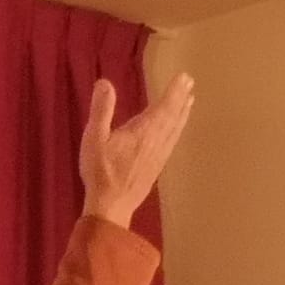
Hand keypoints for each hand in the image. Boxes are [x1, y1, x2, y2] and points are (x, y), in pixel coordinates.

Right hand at [79, 73, 194, 228]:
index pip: (163, 107)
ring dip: (182, 114)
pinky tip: (176, 130)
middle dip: (181, 99)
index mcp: (143, 132)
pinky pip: (172, 143)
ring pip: (175, 130)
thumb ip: (101, 110)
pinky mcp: (157, 167)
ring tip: (189, 101)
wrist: (111, 206)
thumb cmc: (100, 172)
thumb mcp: (94, 138)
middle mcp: (156, 142)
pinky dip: (177, 131)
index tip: (185, 77)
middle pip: (173, 117)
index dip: (174, 92)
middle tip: (190, 83)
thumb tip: (105, 83)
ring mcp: (158, 156)